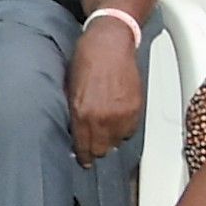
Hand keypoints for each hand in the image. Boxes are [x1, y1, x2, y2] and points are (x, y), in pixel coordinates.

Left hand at [68, 16, 144, 160]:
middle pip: (100, 149)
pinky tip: (117, 122)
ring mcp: (121, 114)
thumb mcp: (70, 89)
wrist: (109, 44)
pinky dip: (123, 129)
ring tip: (105, 131)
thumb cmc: (86, 61)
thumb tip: (75, 131)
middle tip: (93, 146)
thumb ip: (73, 113)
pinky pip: (130, 131)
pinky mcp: (135, 108)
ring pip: (116, 142)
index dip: (83, 156)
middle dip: (95, 149)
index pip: (83, 147)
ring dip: (110, 139)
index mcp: (81, 113)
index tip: (84, 160)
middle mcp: (102, 118)